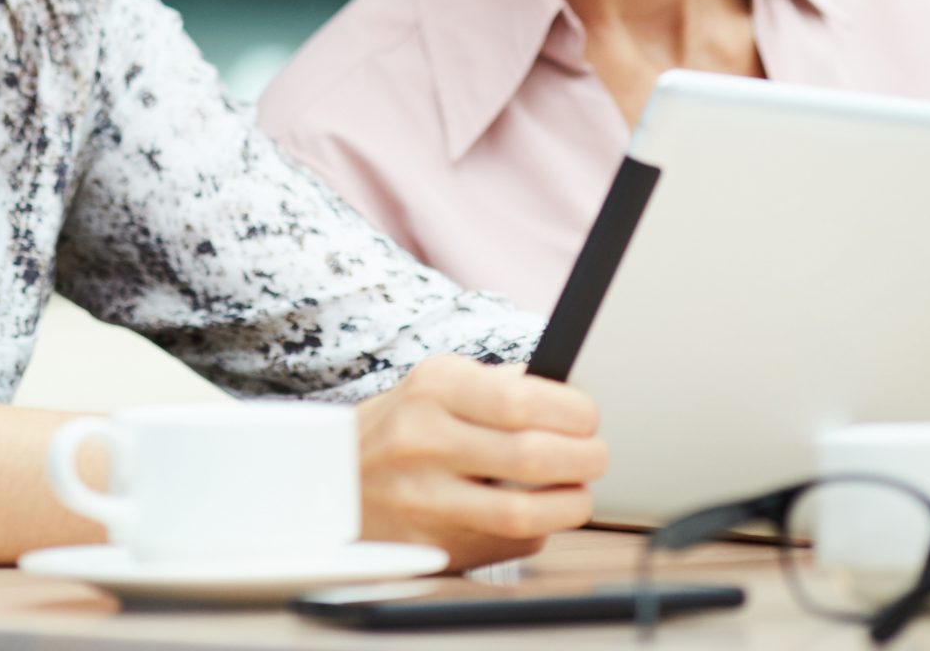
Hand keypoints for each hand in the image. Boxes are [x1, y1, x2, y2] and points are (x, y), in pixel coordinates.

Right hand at [354, 355, 605, 570]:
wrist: (333, 479)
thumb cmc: (400, 426)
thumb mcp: (435, 383)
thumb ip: (496, 385)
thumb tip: (566, 396)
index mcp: (433, 387)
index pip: (521, 398)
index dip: (571, 411)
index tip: (589, 416)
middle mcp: (425, 439)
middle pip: (531, 455)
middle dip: (583, 457)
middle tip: (596, 455)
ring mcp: (425, 498)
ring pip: (524, 512)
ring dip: (570, 504)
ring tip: (578, 493)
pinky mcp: (431, 545)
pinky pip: (506, 544)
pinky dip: (537, 531)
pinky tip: (539, 515)